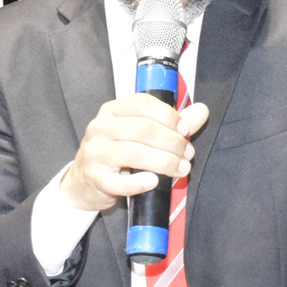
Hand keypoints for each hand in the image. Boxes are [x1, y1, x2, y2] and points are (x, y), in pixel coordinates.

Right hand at [60, 93, 209, 211]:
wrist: (84, 180)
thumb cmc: (118, 152)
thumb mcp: (141, 133)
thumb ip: (172, 122)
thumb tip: (202, 111)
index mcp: (112, 110)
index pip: (143, 104)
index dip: (168, 116)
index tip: (186, 130)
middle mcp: (100, 127)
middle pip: (143, 129)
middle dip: (172, 142)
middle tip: (188, 154)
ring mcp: (95, 152)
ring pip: (134, 154)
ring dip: (164, 162)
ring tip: (181, 169)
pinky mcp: (94, 177)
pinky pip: (119, 182)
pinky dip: (139, 183)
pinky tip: (154, 182)